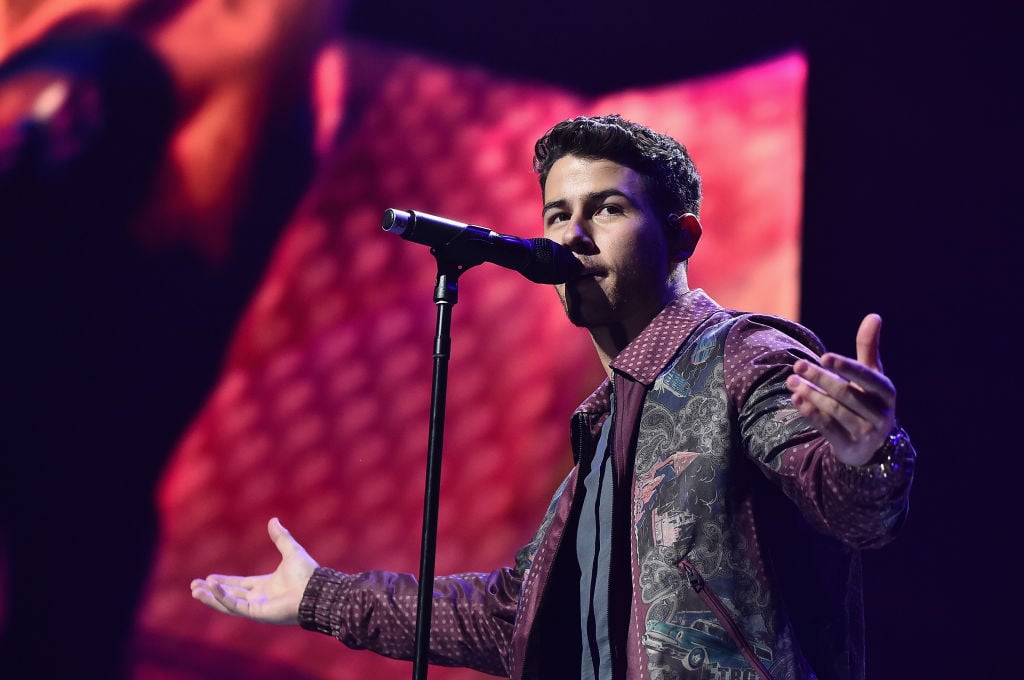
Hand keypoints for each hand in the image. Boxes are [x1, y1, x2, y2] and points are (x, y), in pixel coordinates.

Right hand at [190, 517, 318, 624]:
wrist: (315, 589)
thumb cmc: (307, 573)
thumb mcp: (290, 550)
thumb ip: (280, 537)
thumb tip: (273, 519)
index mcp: (265, 586)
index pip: (240, 585)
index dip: (224, 582)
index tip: (209, 578)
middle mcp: (259, 598)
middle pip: (229, 595)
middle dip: (211, 591)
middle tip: (194, 586)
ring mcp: (257, 607)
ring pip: (227, 603)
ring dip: (211, 597)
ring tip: (194, 590)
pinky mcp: (256, 612)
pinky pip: (234, 605)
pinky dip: (221, 597)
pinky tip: (210, 587)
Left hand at [786, 314, 896, 465]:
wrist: (868, 444)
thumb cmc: (867, 399)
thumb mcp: (870, 375)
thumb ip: (868, 348)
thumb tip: (874, 315)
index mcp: (886, 392)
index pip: (867, 377)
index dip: (846, 367)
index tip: (824, 357)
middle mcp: (881, 414)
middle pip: (846, 394)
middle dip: (819, 378)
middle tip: (797, 365)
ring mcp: (867, 433)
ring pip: (835, 411)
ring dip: (811, 394)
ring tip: (792, 381)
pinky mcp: (851, 447)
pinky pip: (828, 428)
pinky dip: (811, 413)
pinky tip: (796, 399)